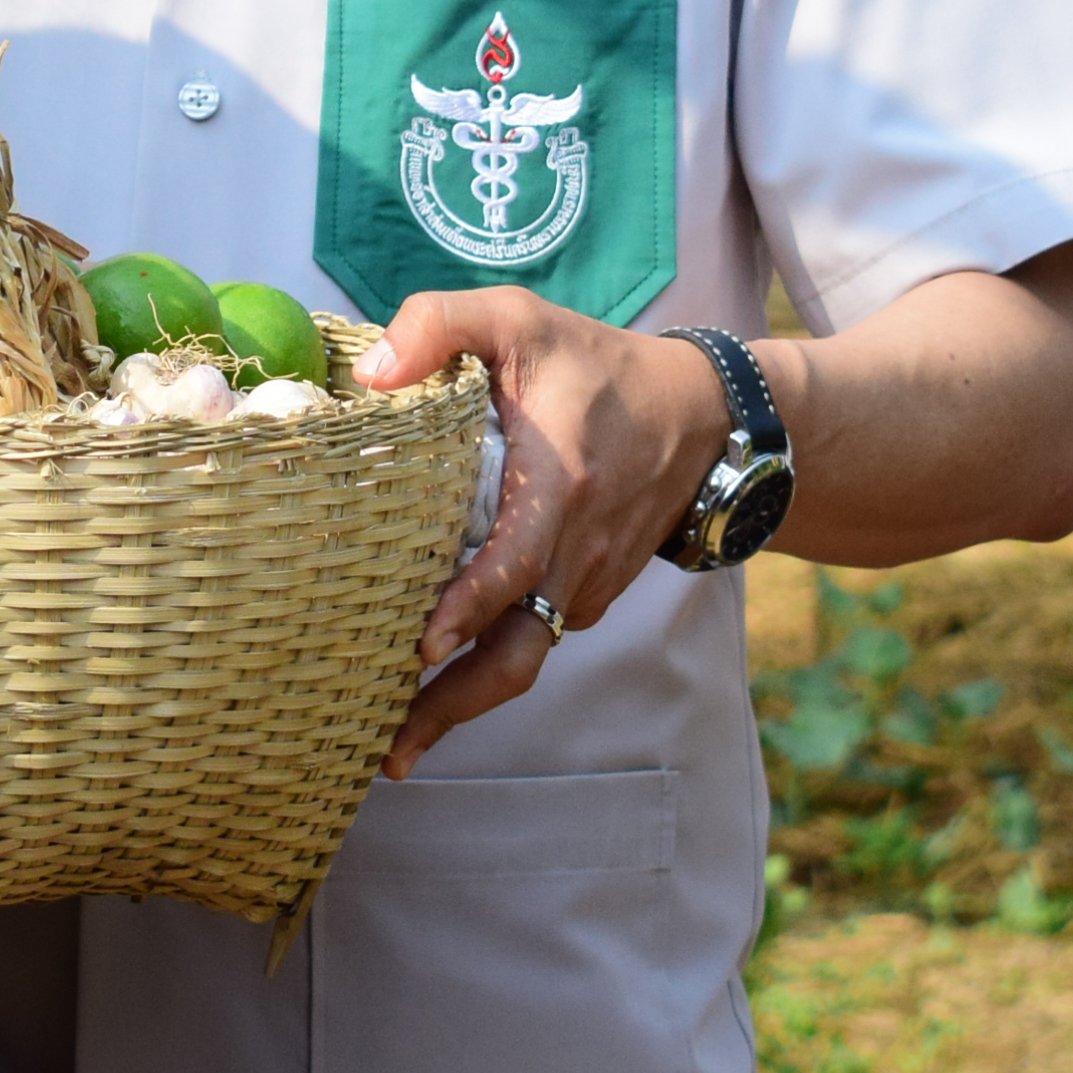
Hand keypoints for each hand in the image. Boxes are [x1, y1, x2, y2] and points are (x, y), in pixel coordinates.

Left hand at [355, 288, 733, 779]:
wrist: (702, 418)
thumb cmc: (596, 365)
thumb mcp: (520, 319)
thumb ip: (440, 326)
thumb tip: (370, 373)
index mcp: (562, 484)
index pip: (517, 559)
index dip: (470, 604)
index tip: (422, 645)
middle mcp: (577, 551)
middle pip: (518, 651)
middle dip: (454, 707)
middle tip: (388, 753)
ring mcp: (585, 583)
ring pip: (525, 659)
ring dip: (463, 706)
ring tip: (395, 747)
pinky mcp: (586, 597)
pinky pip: (535, 640)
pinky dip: (486, 668)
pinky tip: (432, 687)